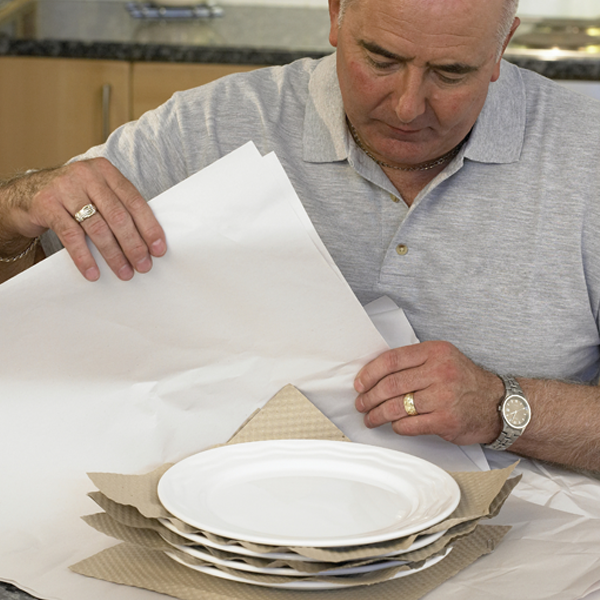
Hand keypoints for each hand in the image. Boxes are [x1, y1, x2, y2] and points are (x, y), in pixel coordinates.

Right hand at [8, 158, 165, 280]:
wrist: (27, 194)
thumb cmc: (73, 198)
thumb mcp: (97, 193)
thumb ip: (118, 207)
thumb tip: (148, 241)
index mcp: (106, 171)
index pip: (134, 201)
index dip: (149, 227)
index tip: (158, 249)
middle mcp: (87, 175)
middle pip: (118, 215)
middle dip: (133, 244)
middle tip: (143, 265)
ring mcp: (65, 188)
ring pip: (97, 227)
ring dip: (113, 254)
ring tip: (124, 272)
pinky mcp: (47, 204)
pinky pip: (71, 236)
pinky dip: (84, 257)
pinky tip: (93, 272)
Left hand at [354, 341, 504, 445]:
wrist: (498, 405)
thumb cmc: (465, 382)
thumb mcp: (444, 358)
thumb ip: (415, 361)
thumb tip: (377, 373)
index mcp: (435, 352)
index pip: (392, 360)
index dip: (370, 373)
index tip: (359, 383)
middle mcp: (439, 372)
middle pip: (391, 385)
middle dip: (369, 396)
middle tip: (361, 403)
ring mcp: (443, 397)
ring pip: (397, 406)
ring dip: (378, 414)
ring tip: (370, 417)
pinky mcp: (445, 420)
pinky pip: (409, 425)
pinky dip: (396, 426)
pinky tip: (393, 425)